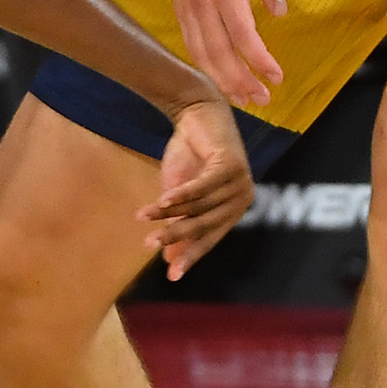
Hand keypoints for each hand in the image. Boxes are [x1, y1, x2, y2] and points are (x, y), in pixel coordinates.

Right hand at [137, 98, 253, 279]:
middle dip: (175, 236)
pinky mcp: (232, 165)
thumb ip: (178, 222)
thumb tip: (168, 258)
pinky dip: (180, 195)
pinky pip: (202, 186)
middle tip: (149, 245)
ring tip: (144, 218)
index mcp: (232, 209)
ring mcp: (241, 182)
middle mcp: (242, 199)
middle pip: (205, 225)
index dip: (190, 256)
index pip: (210, 239)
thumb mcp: (179, 193)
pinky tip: (162, 202)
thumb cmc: (190, 154)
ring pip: (199, 206)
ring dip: (168, 213)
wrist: (197, 112)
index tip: (172, 276)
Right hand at [163, 0, 286, 108]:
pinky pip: (192, 47)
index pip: (242, 34)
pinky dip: (205, 69)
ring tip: (243, 100)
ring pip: (203, 56)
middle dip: (241, 82)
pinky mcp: (180, 12)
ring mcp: (188, 10)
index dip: (259, 60)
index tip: (276, 76)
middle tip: (262, 100)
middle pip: (220, 53)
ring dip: (222, 82)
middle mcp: (203, 4)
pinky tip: (219, 80)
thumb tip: (278, 11)